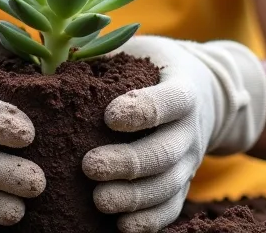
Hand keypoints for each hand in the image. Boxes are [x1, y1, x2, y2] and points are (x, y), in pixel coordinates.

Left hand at [82, 36, 265, 232]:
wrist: (209, 90)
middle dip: (128, 163)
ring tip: (98, 200)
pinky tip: (121, 226)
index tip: (109, 117)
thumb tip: (57, 59)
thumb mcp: (139, 51)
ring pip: (167, 186)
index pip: (168, 102)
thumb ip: (107, 54)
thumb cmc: (156, 65)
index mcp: (183, 88)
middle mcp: (190, 128)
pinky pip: (171, 208)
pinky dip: (150, 221)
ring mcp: (190, 159)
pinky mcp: (185, 182)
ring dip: (134, 198)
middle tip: (90, 166)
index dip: (141, 111)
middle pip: (165, 152)